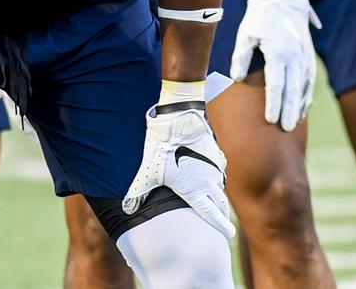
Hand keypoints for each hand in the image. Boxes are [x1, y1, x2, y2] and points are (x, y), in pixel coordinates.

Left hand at [123, 105, 234, 237]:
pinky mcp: (216, 155)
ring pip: (221, 188)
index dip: (221, 226)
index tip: (229, 234)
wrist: (178, 120)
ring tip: (216, 203)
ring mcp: (215, 168)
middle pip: (221, 205)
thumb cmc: (162, 148)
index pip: (212, 214)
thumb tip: (126, 208)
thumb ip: (138, 193)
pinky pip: (220, 172)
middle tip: (224, 223)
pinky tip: (211, 178)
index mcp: (194, 191)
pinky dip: (217, 179)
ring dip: (219, 197)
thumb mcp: (148, 172)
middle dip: (223, 215)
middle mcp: (208, 182)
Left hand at [229, 0, 320, 131]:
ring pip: (304, 85)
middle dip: (290, 110)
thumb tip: (238, 78)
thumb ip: (241, 56)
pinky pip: (310, 77)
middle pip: (293, 89)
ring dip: (300, 104)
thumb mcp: (245, 33)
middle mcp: (295, 55)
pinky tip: (304, 105)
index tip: (271, 119)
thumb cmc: (260, 15)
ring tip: (296, 122)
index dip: (274, 103)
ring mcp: (304, 54)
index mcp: (278, 52)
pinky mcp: (308, 53)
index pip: (277, 84)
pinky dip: (307, 92)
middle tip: (287, 129)